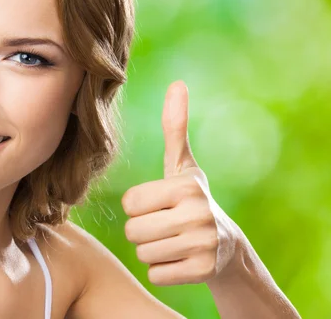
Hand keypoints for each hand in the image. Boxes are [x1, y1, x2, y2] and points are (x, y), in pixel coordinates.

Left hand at [121, 80, 240, 285]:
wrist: (227, 247)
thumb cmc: (192, 200)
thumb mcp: (183, 166)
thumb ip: (175, 127)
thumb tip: (177, 84)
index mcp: (185, 186)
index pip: (130, 203)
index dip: (138, 207)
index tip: (158, 205)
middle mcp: (197, 214)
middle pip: (133, 231)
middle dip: (143, 231)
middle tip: (165, 226)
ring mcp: (203, 244)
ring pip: (143, 254)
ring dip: (152, 251)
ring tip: (173, 241)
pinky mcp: (204, 271)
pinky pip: (156, 274)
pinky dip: (163, 270)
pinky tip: (180, 259)